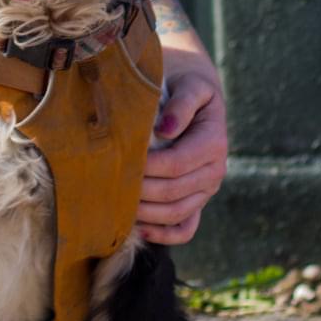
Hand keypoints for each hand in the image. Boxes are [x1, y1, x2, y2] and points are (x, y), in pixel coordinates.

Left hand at [136, 45, 228, 246]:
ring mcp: (206, 190)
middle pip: (173, 192)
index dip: (147, 167)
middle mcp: (215, 170)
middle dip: (139, 191)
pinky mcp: (197, 200)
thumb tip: (165, 129)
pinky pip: (186, 227)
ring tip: (116, 207)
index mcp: (213, 142)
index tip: (118, 162)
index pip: (176, 164)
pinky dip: (165, 234)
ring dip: (146, 214)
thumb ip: (181, 104)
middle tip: (106, 186)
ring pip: (177, 213)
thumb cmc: (185, 86)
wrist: (195, 96)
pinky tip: (139, 229)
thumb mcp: (190, 85)